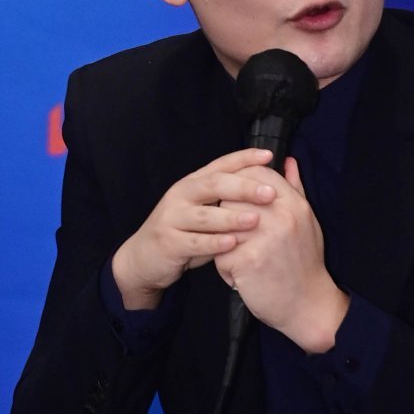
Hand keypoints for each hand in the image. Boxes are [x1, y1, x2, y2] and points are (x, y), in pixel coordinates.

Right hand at [110, 148, 278, 310]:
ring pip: (205, 215)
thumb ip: (225, 200)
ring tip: (255, 219)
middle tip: (270, 192)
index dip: (244, 158)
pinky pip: (194, 242)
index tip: (268, 156)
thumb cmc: (182, 232)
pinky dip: (214, 243)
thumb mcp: (201, 210)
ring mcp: (172, 218)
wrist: (143, 257)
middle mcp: (181, 195)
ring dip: (232, 217)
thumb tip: (262, 188)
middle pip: (214, 184)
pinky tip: (232, 243)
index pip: (220, 165)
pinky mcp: (168, 242)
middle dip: (244, 187)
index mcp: (192, 183)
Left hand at [215, 156, 348, 353]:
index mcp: (293, 203)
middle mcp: (280, 215)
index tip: (235, 199)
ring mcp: (264, 237)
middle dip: (227, 217)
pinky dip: (226, 270)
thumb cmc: (305, 263)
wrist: (310, 306)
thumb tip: (288, 160)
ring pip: (222, 227)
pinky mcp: (249, 261)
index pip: (256, 174)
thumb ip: (295, 188)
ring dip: (225, 245)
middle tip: (239, 239)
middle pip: (233, 197)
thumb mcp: (306, 220)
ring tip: (241, 259)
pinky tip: (243, 278)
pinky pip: (220, 255)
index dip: (239, 182)